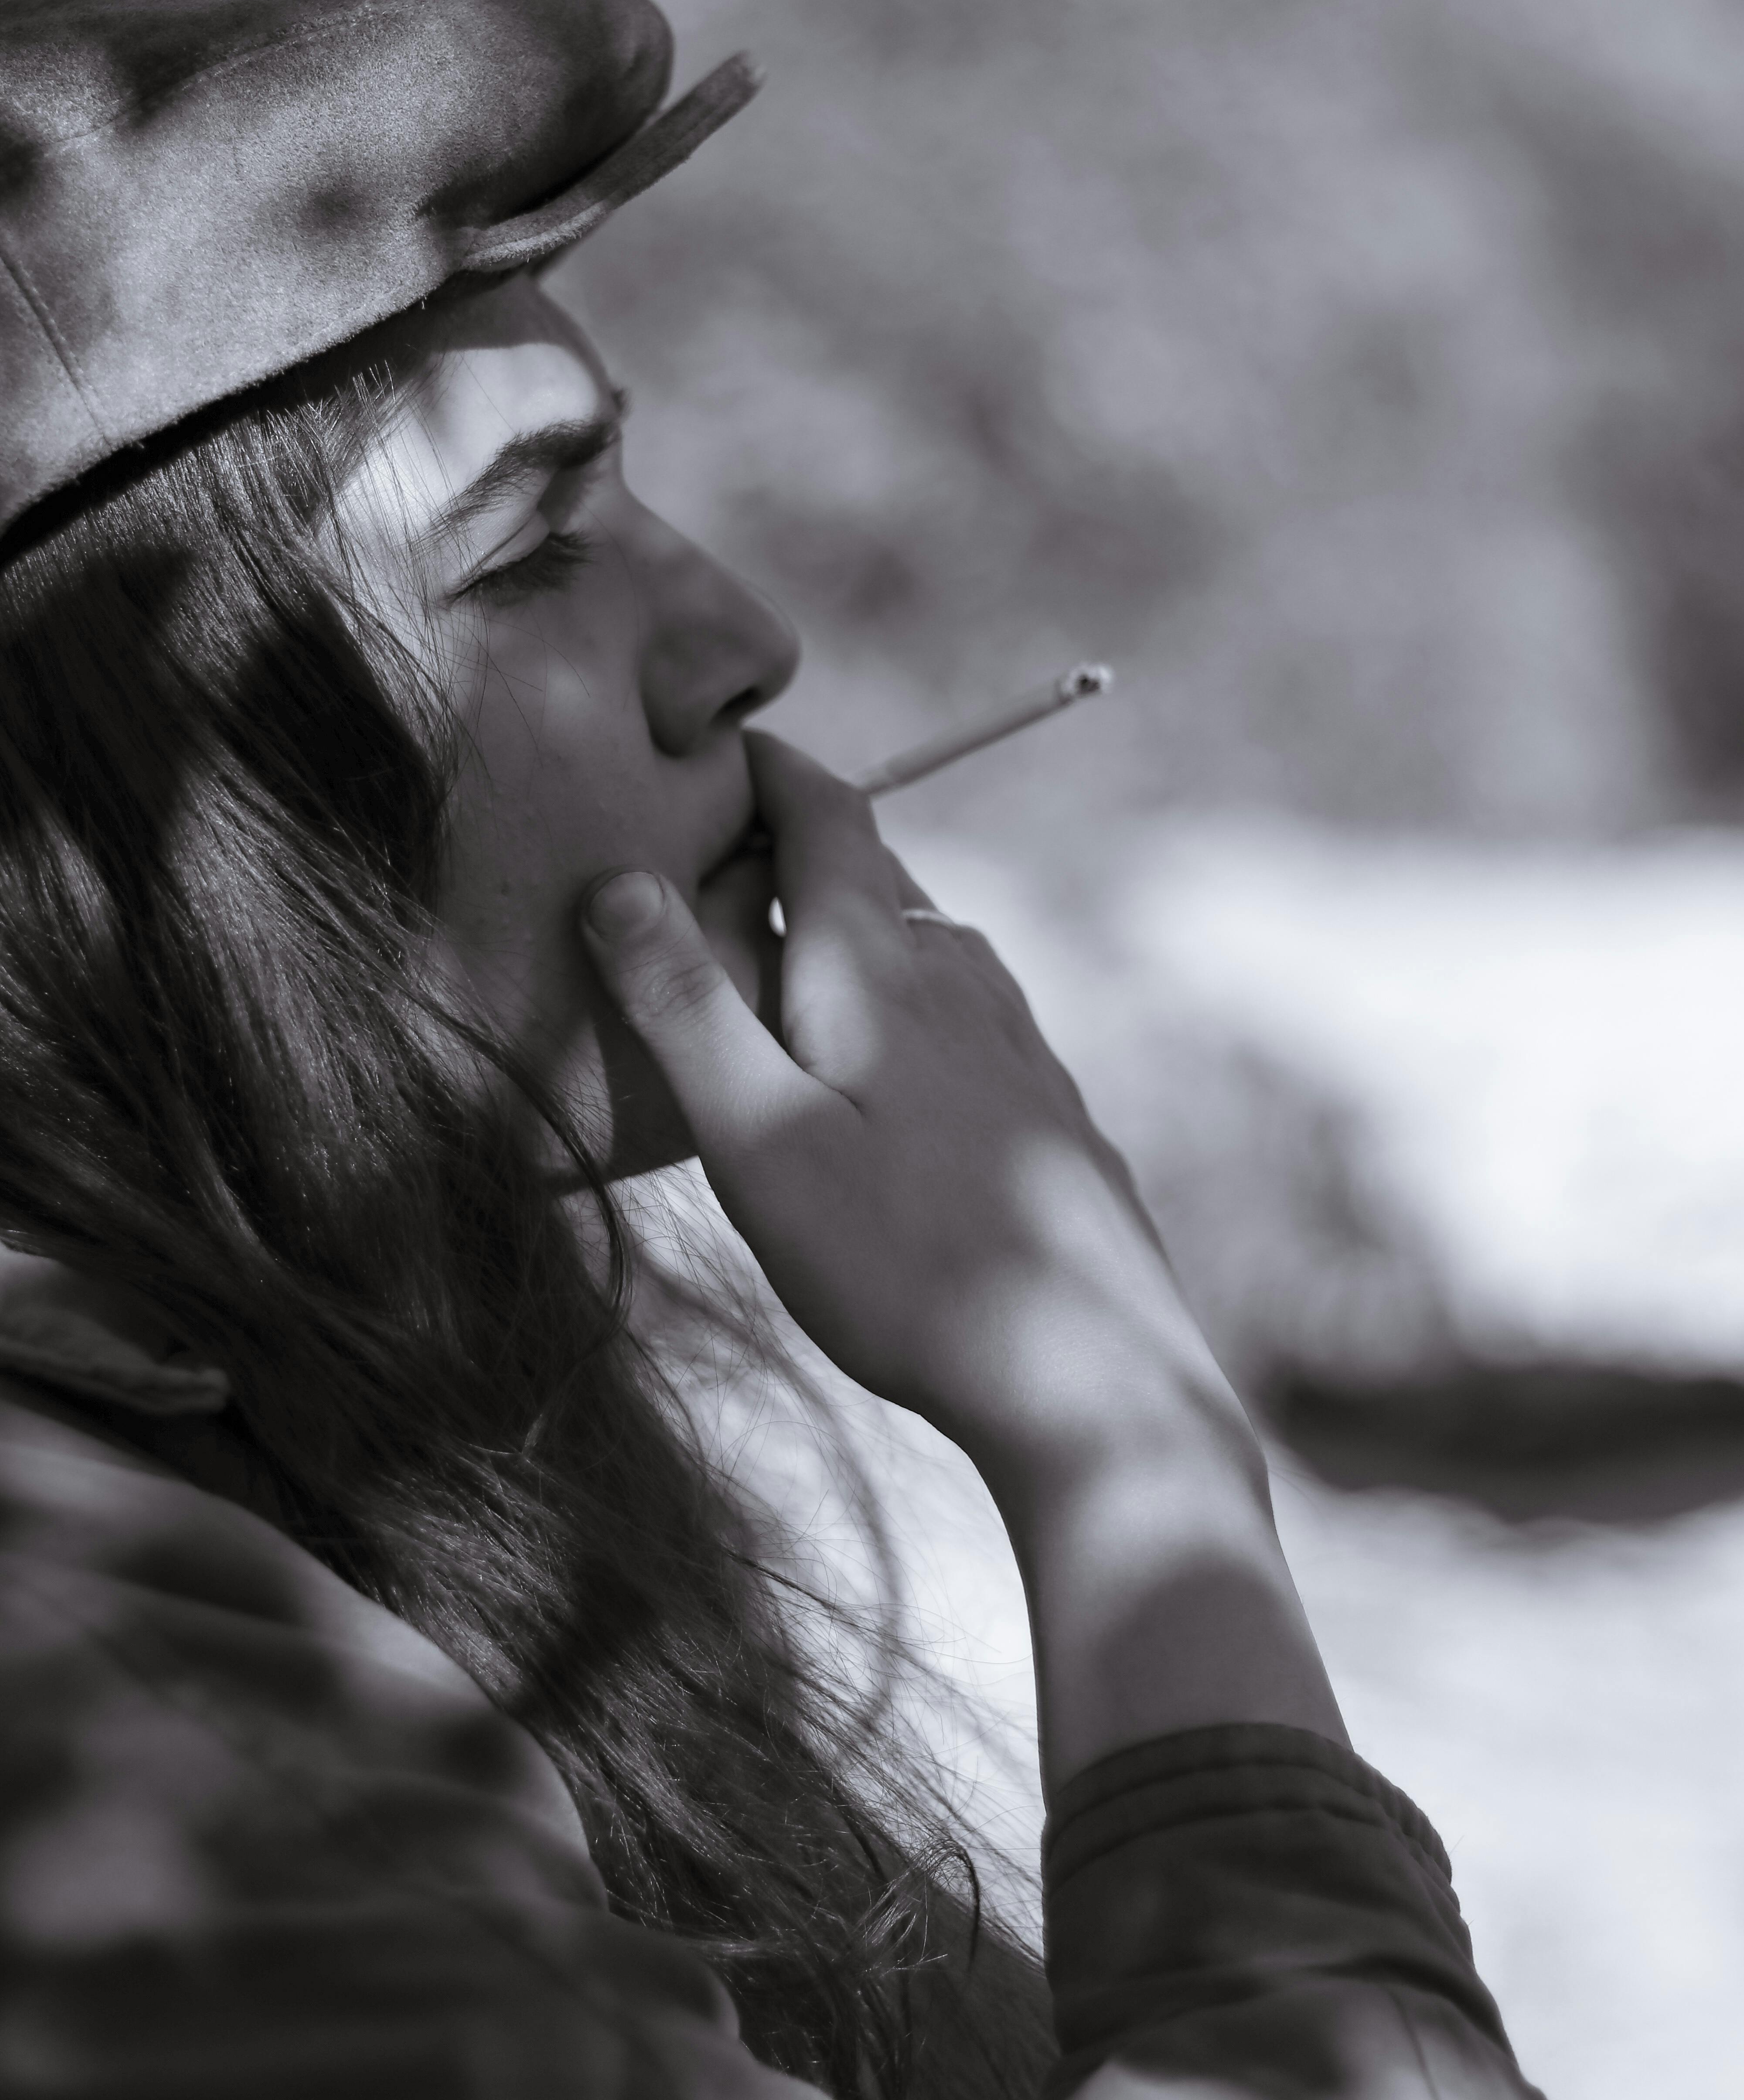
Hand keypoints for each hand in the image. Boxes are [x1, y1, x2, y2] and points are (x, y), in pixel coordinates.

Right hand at [579, 732, 1184, 1457]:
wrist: (1091, 1378)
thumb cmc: (906, 1267)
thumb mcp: (760, 1142)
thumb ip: (687, 1008)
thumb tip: (620, 881)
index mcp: (881, 972)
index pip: (827, 815)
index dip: (771, 766)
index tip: (718, 743)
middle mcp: (959, 982)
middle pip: (874, 874)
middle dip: (799, 846)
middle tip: (721, 855)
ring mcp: (1016, 1045)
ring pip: (924, 944)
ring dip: (854, 926)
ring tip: (787, 957)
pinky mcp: (1046, 1111)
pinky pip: (962, 1013)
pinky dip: (903, 999)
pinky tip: (887, 1068)